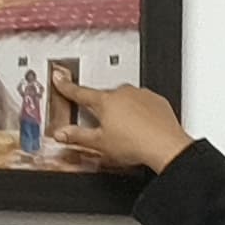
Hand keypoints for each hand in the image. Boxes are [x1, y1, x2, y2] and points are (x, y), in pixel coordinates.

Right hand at [43, 79, 192, 172]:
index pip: (80, 92)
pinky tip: (141, 127)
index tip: (59, 78)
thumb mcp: (99, 144)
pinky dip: (140, 112)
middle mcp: (123, 93)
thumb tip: (62, 133)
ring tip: (127, 131)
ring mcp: (141, 95)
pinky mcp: (156, 100)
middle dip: (103, 110)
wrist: (165, 146)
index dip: (67, 86)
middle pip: (105, 98)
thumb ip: (78, 136)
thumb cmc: (135, 144)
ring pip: (125, 99)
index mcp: (105, 101)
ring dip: (123, 110)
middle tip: (106, 128)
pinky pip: (143, 102)